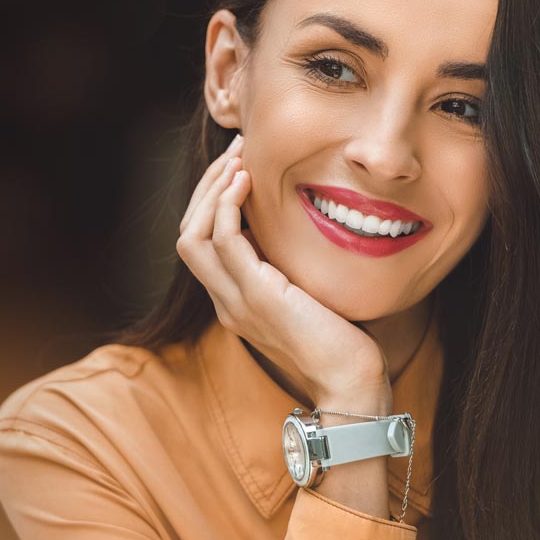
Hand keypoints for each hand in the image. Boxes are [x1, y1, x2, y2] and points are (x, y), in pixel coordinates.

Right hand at [176, 135, 389, 409]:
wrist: (352, 385)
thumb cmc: (343, 345)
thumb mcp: (307, 298)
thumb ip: (291, 271)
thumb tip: (302, 231)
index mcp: (234, 303)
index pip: (201, 245)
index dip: (212, 203)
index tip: (239, 170)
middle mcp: (225, 302)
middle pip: (187, 235)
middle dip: (206, 189)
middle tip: (235, 153)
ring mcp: (235, 301)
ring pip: (193, 235)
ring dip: (212, 191)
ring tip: (237, 160)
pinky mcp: (256, 296)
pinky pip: (223, 241)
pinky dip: (227, 207)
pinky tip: (246, 183)